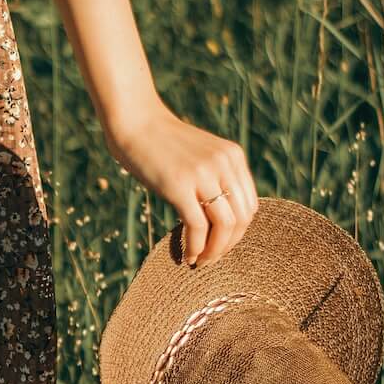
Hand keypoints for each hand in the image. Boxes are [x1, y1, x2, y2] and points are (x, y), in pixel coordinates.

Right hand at [104, 98, 257, 266]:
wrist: (134, 122)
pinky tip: (188, 255)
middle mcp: (224, 164)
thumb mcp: (199, 156)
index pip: (249, 206)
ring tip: (201, 261)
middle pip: (241, 218)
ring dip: (214, 251)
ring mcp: (203, 174)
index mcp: (233, 156)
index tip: (220, 245)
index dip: (238, 232)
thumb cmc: (161, 144)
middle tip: (211, 259)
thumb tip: (219, 219)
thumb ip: (215, 177)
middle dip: (227, 245)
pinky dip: (196, 247)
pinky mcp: (179, 186)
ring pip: (224, 225)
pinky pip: (198, 226)